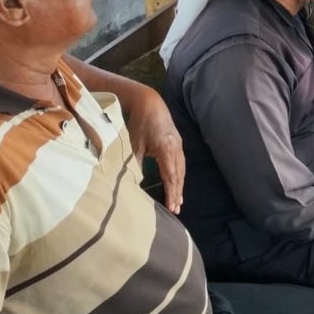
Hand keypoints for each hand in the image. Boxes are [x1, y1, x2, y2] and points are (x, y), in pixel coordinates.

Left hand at [124, 88, 184, 214]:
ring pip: (181, 170)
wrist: (149, 102)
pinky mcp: (177, 143)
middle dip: (177, 193)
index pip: (170, 176)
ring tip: (178, 202)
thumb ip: (135, 164)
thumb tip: (131, 184)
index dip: (171, 193)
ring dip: (179, 186)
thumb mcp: (134, 145)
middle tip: (177, 210)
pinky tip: (176, 183)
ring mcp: (179, 145)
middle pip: (179, 175)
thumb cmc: (140, 123)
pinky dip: (179, 176)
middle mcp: (177, 148)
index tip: (172, 208)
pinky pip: (180, 163)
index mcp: (167, 149)